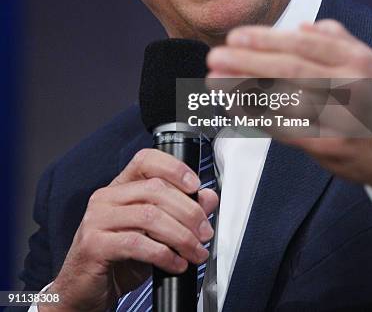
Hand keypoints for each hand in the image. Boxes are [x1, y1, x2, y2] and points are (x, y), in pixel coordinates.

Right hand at [42, 149, 217, 311]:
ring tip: (195, 251)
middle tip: (205, 232)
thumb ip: (179, 213)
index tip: (196, 186)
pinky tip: (176, 264)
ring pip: (150, 216)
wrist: (83, 292)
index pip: (146, 160)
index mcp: (120, 187)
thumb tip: (208, 198)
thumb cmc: (117, 260)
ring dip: (181, 235)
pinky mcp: (94, 244)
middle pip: (155, 189)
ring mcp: (97, 219)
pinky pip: (137, 243)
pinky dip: (163, 254)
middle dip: (188, 211)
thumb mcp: (153, 234)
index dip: (174, 168)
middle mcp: (106, 197)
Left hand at [207, 19, 371, 206]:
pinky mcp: (328, 145)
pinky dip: (256, 117)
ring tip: (215, 81)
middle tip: (215, 56)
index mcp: (356, 59)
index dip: (266, 39)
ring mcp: (340, 118)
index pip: (303, 44)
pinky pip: (285, 128)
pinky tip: (234, 107)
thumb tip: (300, 27)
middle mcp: (350, 85)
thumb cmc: (370, 100)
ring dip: (244, 90)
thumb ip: (334, 38)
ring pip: (283, 100)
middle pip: (290, 69)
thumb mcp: (364, 60)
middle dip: (247, 61)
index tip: (235, 37)